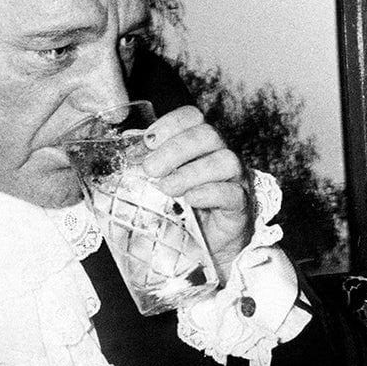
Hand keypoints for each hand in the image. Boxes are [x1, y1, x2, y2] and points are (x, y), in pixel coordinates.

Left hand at [140, 106, 251, 277]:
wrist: (204, 248)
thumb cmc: (181, 210)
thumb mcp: (160, 182)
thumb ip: (147, 160)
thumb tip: (127, 143)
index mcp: (200, 144)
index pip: (193, 117)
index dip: (171, 123)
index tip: (147, 141)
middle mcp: (220, 155)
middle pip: (207, 135)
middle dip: (175, 149)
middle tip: (150, 169)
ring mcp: (235, 180)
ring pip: (225, 161)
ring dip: (191, 172)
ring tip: (167, 188)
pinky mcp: (240, 206)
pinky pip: (232, 193)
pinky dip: (210, 193)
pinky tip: (190, 200)